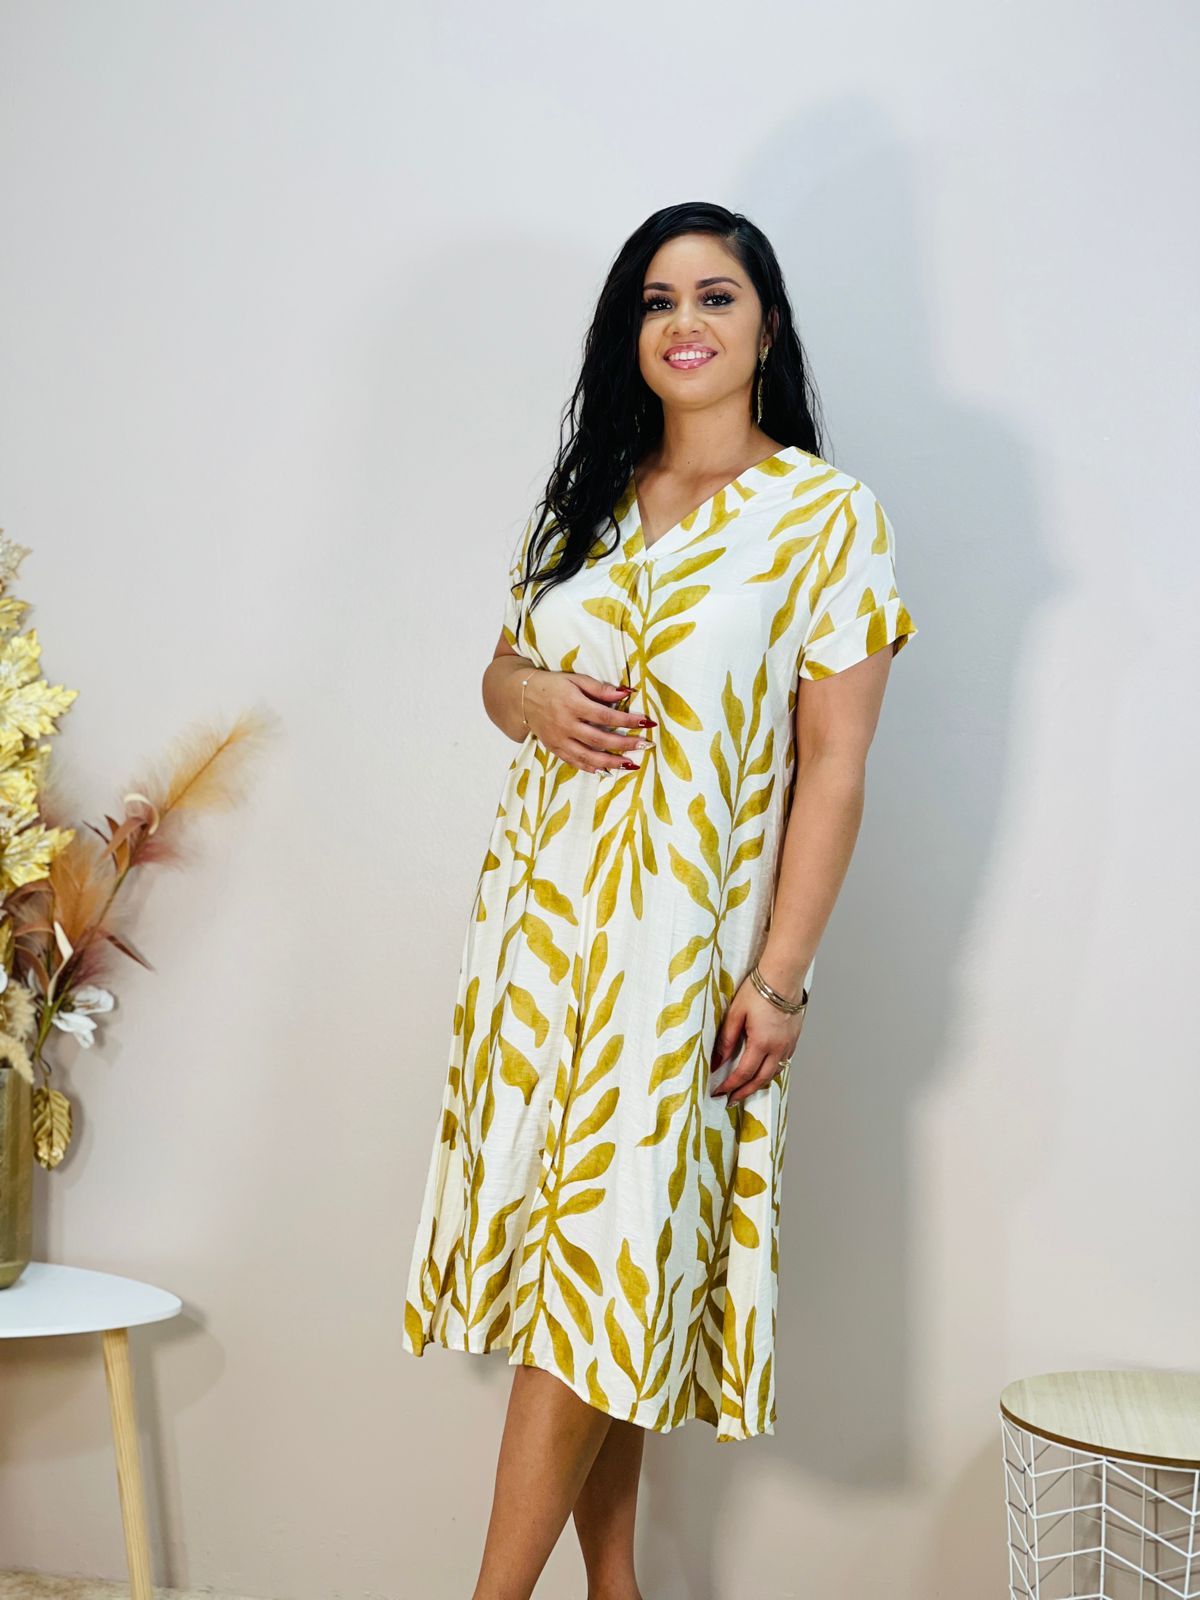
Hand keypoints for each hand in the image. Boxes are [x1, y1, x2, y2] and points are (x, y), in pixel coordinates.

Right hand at [521, 670, 656, 773]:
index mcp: (572, 704)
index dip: (626, 721)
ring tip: (631, 764)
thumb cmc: (553, 685)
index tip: (645, 722)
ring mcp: (559, 739)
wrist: (522, 697)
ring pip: (588, 756)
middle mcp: (565, 724)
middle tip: (645, 745)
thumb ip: (600, 689)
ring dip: (611, 762)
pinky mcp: (554, 748)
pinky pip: (574, 762)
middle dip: (625, 743)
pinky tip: (605, 770)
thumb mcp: (575, 680)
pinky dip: (590, 768)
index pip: (605, 716)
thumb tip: (625, 693)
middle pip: (600, 738)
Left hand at [710, 976, 805, 1102]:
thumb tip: (717, 1061)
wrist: (782, 978)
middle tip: (731, 1100)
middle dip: (744, 1092)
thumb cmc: (758, 991)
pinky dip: (770, 1071)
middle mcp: (778, 1048)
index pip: (744, 1073)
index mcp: (762, 1043)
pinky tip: (762, 1069)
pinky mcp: (793, 1039)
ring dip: (758, 1083)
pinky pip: (782, 1062)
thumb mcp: (735, 1014)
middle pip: (761, 1080)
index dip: (730, 1086)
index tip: (719, 1092)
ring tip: (745, 1088)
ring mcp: (788, 1045)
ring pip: (773, 1073)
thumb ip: (726, 1040)